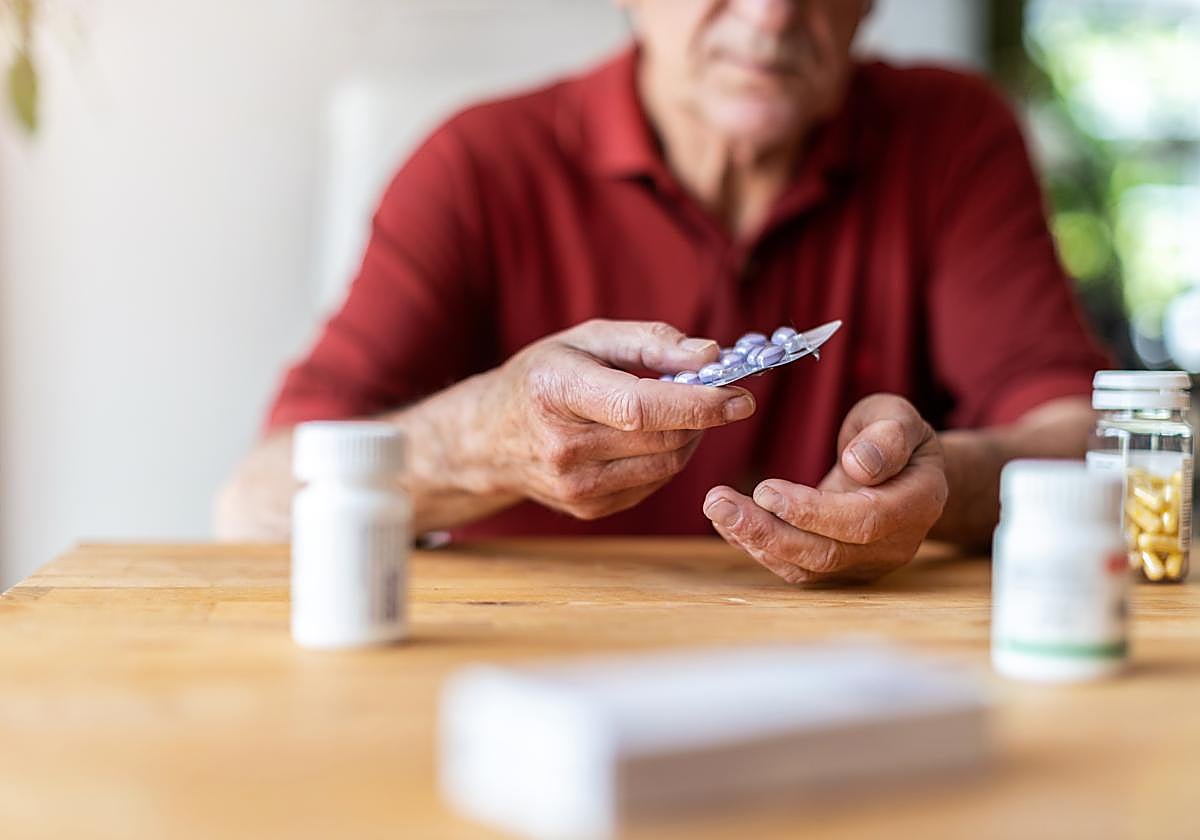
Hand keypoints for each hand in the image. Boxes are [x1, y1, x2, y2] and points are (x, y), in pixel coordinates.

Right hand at [481, 319, 755, 519]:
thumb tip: (710, 355)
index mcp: (557, 393)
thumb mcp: (587, 339)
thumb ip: (651, 342)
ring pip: (667, 464)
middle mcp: (563, 447)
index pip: (640, 407)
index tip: (741, 395)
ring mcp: (574, 486)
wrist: (489, 437)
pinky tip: (650, 436)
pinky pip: (653, 482)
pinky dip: (668, 457)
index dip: (698, 403)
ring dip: (690, 436)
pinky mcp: (588, 509)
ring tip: (679, 410)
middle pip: (663, 438)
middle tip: (717, 392)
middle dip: (704, 416)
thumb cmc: (544, 377)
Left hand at [702, 394, 947, 583]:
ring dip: (755, 541)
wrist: (904, 470)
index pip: (864, 520)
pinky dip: (758, 546)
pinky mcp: (838, 568)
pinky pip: (795, 567)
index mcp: (918, 503)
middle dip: (767, 531)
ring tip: (716, 508)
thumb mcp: (898, 418)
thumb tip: (859, 465)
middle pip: (826, 553)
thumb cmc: (896, 436)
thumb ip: (887, 437)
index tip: (766, 490)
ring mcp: (865, 563)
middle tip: (718, 503)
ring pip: (806, 567)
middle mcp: (894, 544)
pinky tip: (727, 522)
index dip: (813, 511)